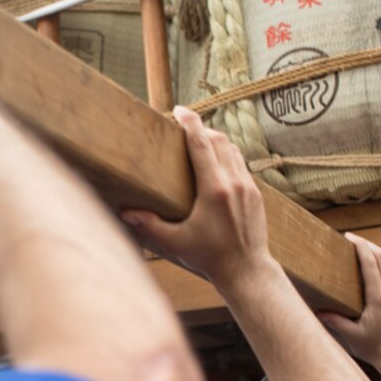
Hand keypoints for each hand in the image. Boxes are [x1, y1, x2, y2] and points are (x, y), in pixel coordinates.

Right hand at [119, 106, 271, 286]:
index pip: (202, 144)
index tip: (180, 110)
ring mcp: (249, 186)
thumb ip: (149, 225)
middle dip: (201, 127)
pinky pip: (241, 163)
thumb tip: (124, 211)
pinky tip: (215, 161)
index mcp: (215, 190)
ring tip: (198, 139)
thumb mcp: (175, 243)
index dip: (191, 123)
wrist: (247, 270)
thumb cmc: (209, 257)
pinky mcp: (256, 193)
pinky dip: (227, 154)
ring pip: (233, 149)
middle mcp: (235, 183)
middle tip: (184, 124)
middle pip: (219, 139)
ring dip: (216, 139)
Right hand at [317, 234, 380, 372]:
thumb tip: (317, 311)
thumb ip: (335, 321)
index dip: (361, 247)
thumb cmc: (374, 348)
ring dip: (377, 250)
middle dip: (368, 244)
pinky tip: (373, 264)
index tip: (349, 237)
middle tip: (352, 239)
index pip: (371, 263)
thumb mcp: (351, 335)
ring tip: (362, 247)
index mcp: (379, 298)